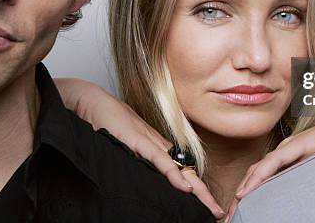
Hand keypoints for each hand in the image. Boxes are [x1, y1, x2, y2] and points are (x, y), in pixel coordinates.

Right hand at [54, 78, 224, 219]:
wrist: (95, 103)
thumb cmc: (109, 123)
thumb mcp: (127, 148)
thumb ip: (140, 162)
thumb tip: (149, 183)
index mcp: (159, 150)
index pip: (183, 173)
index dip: (197, 191)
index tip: (207, 207)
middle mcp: (160, 148)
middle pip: (189, 174)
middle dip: (205, 195)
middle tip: (219, 212)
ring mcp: (151, 144)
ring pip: (181, 170)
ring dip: (198, 190)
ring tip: (211, 206)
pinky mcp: (139, 141)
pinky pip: (160, 160)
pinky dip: (174, 175)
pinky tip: (185, 187)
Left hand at [224, 114, 314, 221]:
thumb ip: (307, 179)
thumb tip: (299, 201)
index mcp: (291, 156)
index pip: (263, 176)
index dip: (249, 193)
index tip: (240, 213)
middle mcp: (287, 150)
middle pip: (256, 174)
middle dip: (242, 196)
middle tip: (231, 218)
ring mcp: (291, 146)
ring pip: (259, 170)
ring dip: (244, 190)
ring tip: (234, 209)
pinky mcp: (299, 144)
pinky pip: (273, 163)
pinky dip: (257, 178)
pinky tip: (247, 191)